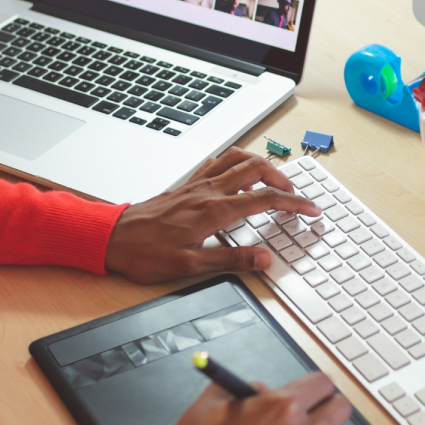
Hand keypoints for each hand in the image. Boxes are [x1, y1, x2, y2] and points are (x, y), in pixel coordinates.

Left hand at [105, 147, 320, 282]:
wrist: (112, 237)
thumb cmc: (145, 253)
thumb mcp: (190, 266)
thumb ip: (231, 261)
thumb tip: (264, 259)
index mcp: (213, 211)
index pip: (265, 200)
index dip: (294, 204)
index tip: (312, 210)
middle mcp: (207, 191)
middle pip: (257, 169)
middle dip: (284, 181)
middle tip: (297, 198)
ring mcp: (197, 183)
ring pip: (239, 158)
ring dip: (263, 165)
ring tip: (275, 182)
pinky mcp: (188, 184)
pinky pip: (220, 161)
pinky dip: (239, 162)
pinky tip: (241, 174)